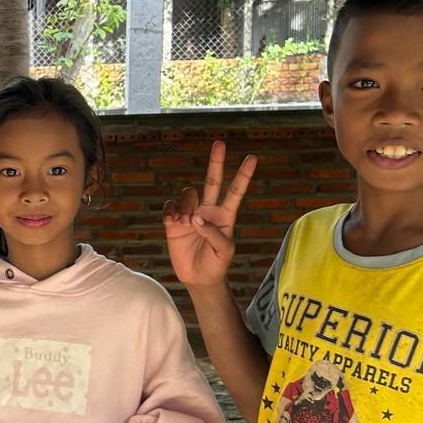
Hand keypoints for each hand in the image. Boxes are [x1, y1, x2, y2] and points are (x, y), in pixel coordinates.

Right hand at [162, 140, 256, 288]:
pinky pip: (170, 206)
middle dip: (216, 162)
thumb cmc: (217, 264)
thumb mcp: (224, 251)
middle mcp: (209, 210)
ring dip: (186, 205)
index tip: (252, 158)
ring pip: (188, 194)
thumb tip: (195, 218)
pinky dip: (170, 211)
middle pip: (212, 180)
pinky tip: (172, 221)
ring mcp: (190, 214)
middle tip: (220, 144)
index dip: (243, 175)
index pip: (235, 191)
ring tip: (184, 222)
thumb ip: (213, 233)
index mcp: (226, 215)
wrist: (199, 278)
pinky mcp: (174, 222)